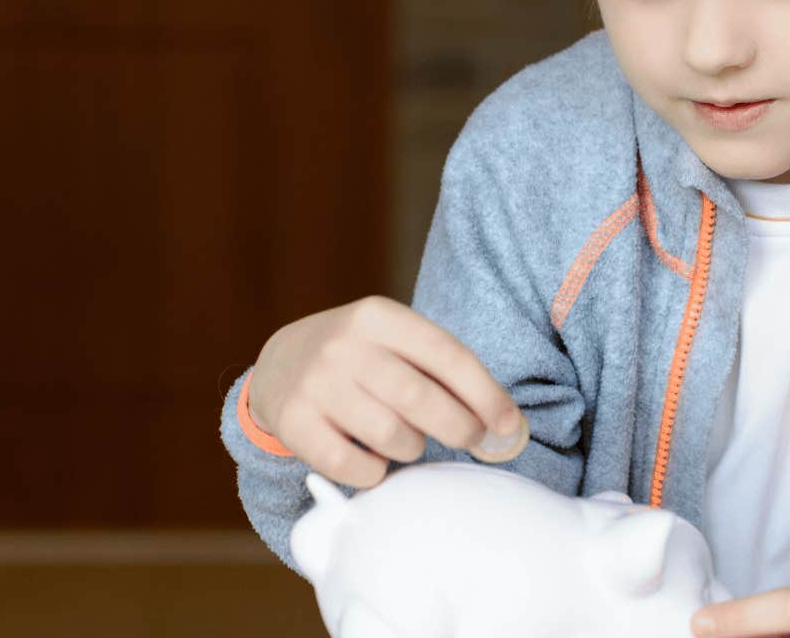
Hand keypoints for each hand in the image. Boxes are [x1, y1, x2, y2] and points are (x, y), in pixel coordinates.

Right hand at [246, 295, 524, 487]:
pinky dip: (375, 472)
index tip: (508, 424)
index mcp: (379, 316)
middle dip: (459, 427)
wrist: (280, 362)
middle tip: (471, 439)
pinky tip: (375, 460)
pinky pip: (352, 466)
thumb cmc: (361, 357)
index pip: (447, 355)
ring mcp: (315, 384)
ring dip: (412, 448)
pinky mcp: (293, 423)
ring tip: (408, 440)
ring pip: (390, 435)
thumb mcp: (394, 340)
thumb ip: (443, 370)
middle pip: (419, 398)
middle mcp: (344, 346)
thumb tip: (504, 424)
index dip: (485, 395)